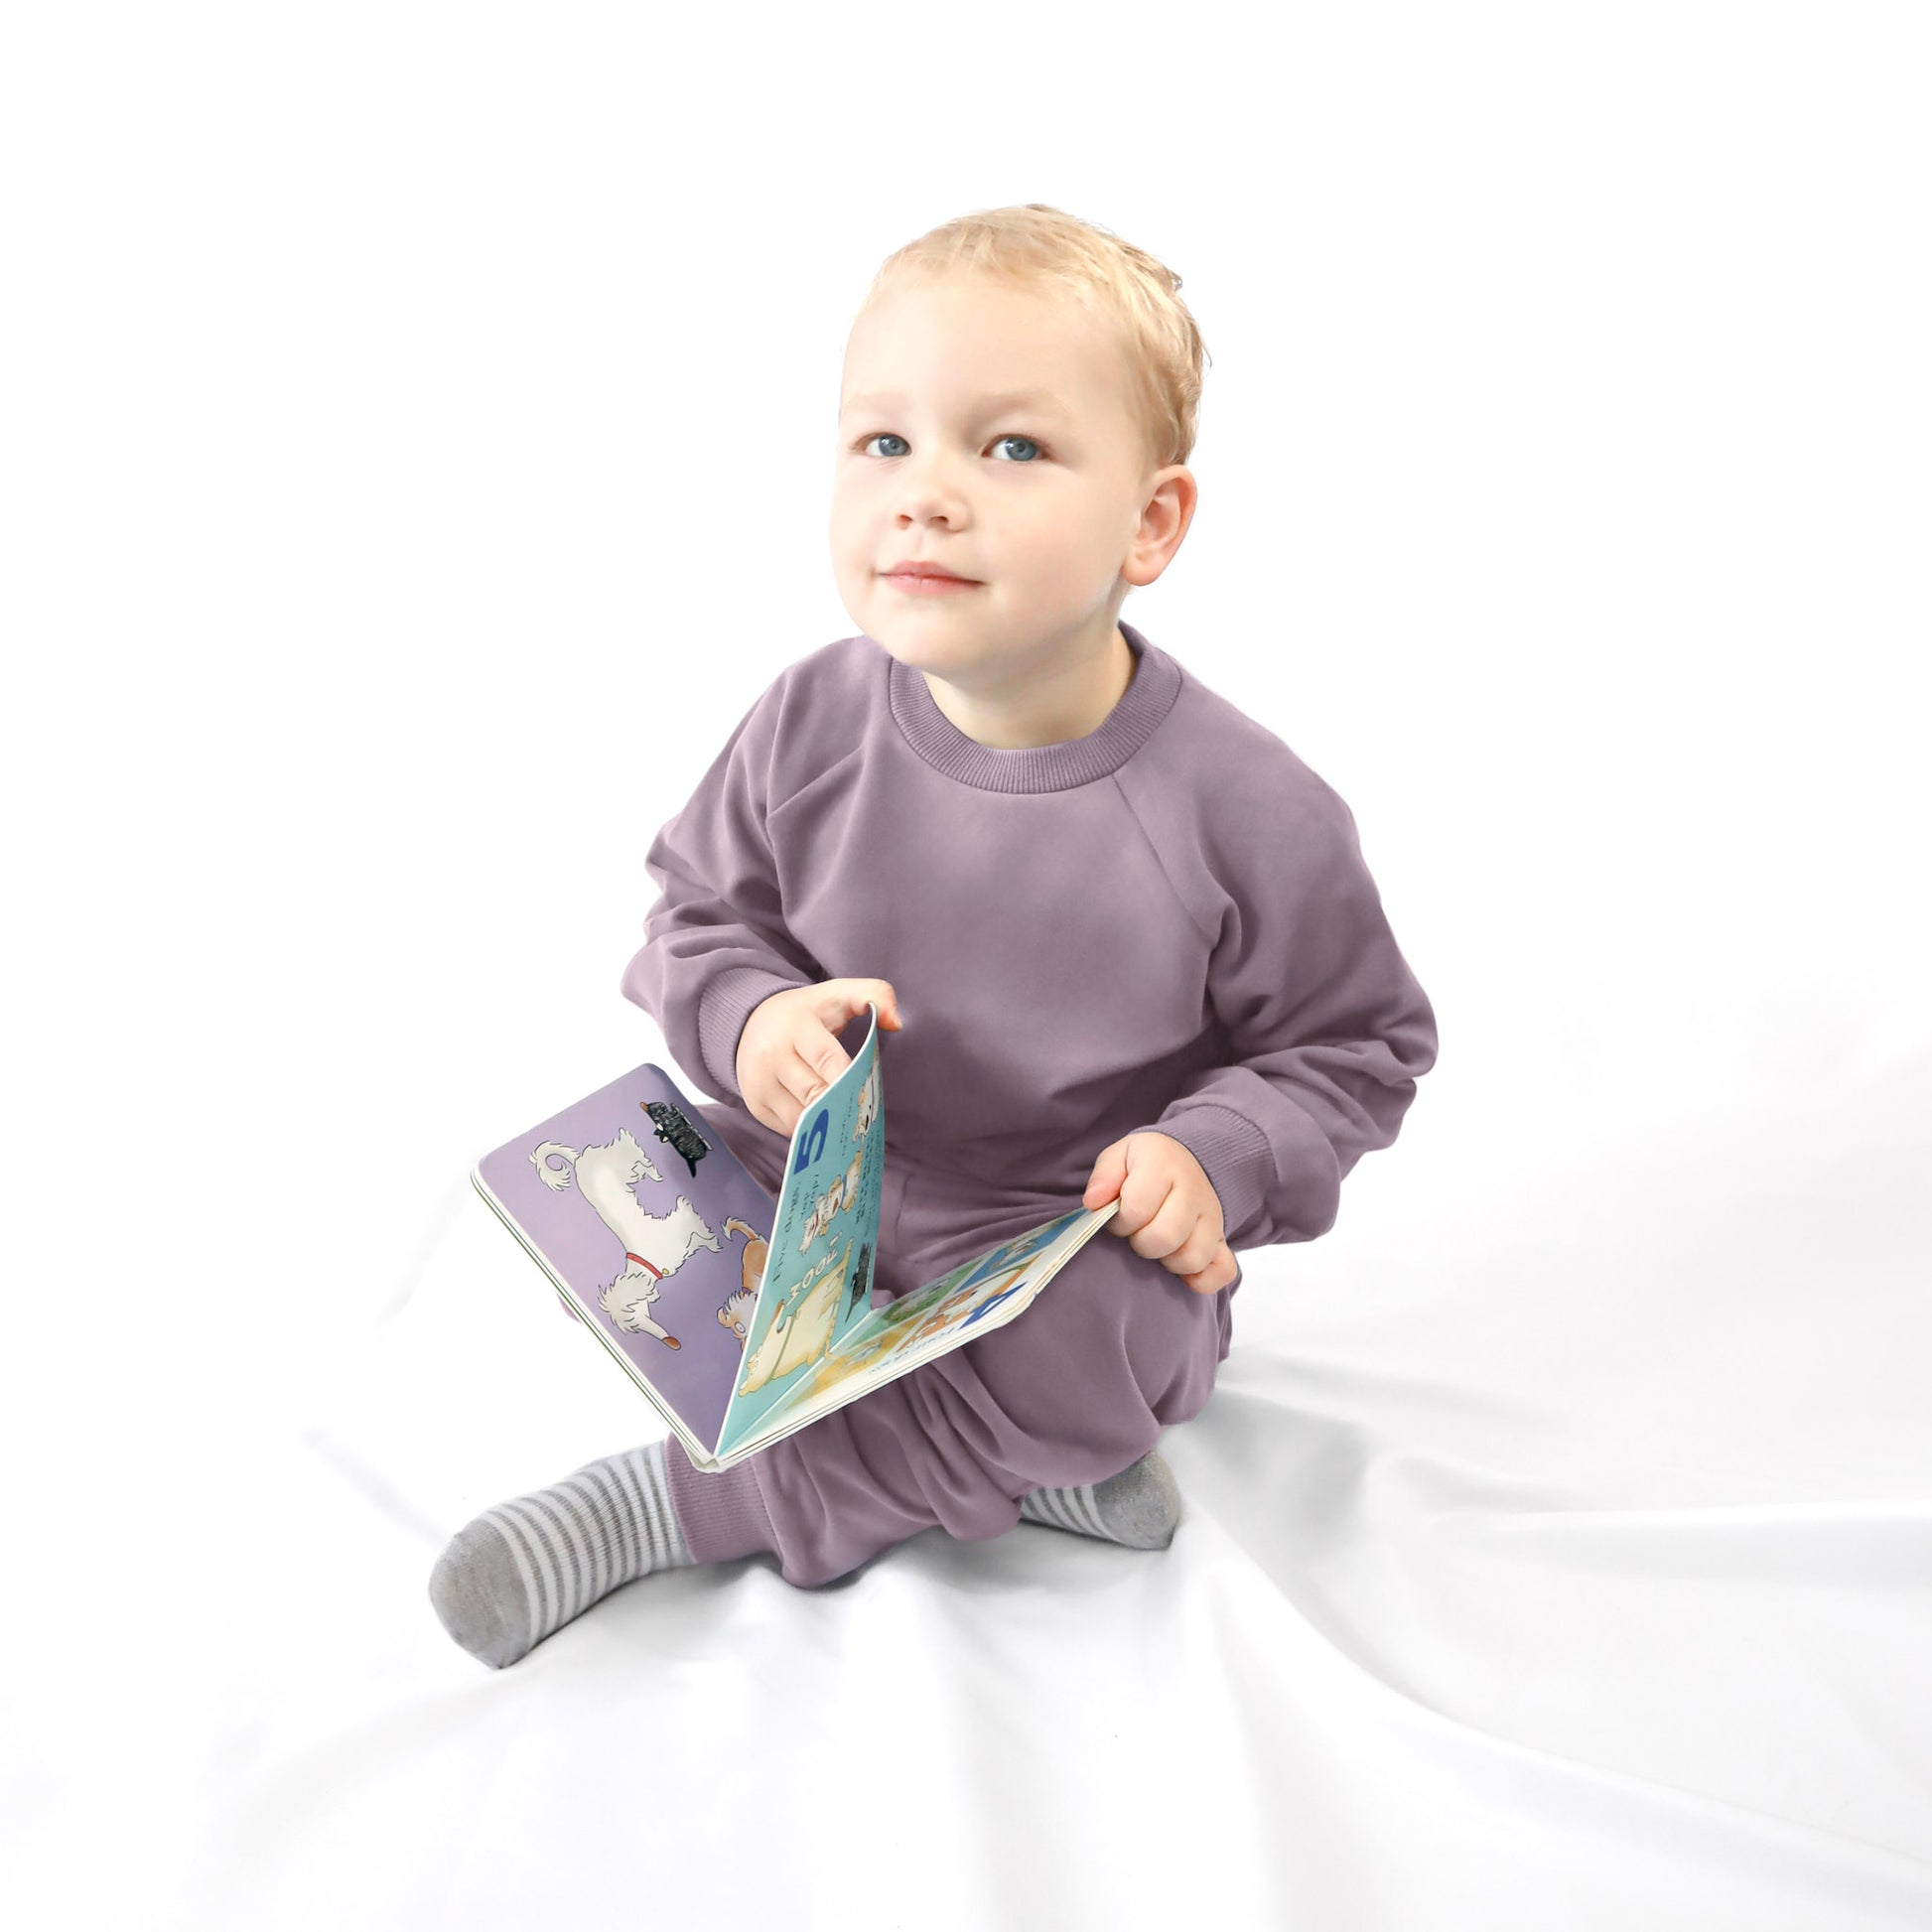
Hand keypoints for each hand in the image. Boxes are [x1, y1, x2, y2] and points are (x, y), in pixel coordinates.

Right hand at [735, 978, 902, 1137]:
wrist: (753, 1021)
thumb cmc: (807, 1012)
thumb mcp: (838, 994)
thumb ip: (874, 994)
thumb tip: (896, 1023)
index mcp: (795, 1026)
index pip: (825, 1057)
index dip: (848, 1078)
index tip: (867, 1092)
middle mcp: (771, 1056)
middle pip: (813, 1093)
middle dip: (842, 1106)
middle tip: (865, 1115)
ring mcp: (760, 1083)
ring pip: (801, 1117)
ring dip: (827, 1124)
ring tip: (849, 1121)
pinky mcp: (755, 1104)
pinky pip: (789, 1128)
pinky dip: (811, 1129)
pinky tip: (826, 1122)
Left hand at [1082, 1132, 1236, 1295]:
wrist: (1182, 1161)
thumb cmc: (1143, 1165)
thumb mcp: (1118, 1157)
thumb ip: (1103, 1177)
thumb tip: (1093, 1202)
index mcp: (1164, 1165)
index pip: (1137, 1208)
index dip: (1120, 1221)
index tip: (1118, 1218)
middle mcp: (1194, 1190)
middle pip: (1165, 1237)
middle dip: (1140, 1244)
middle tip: (1136, 1233)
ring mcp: (1213, 1217)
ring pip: (1192, 1258)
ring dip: (1167, 1261)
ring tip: (1156, 1245)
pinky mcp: (1223, 1240)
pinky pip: (1222, 1272)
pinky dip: (1199, 1278)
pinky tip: (1180, 1268)